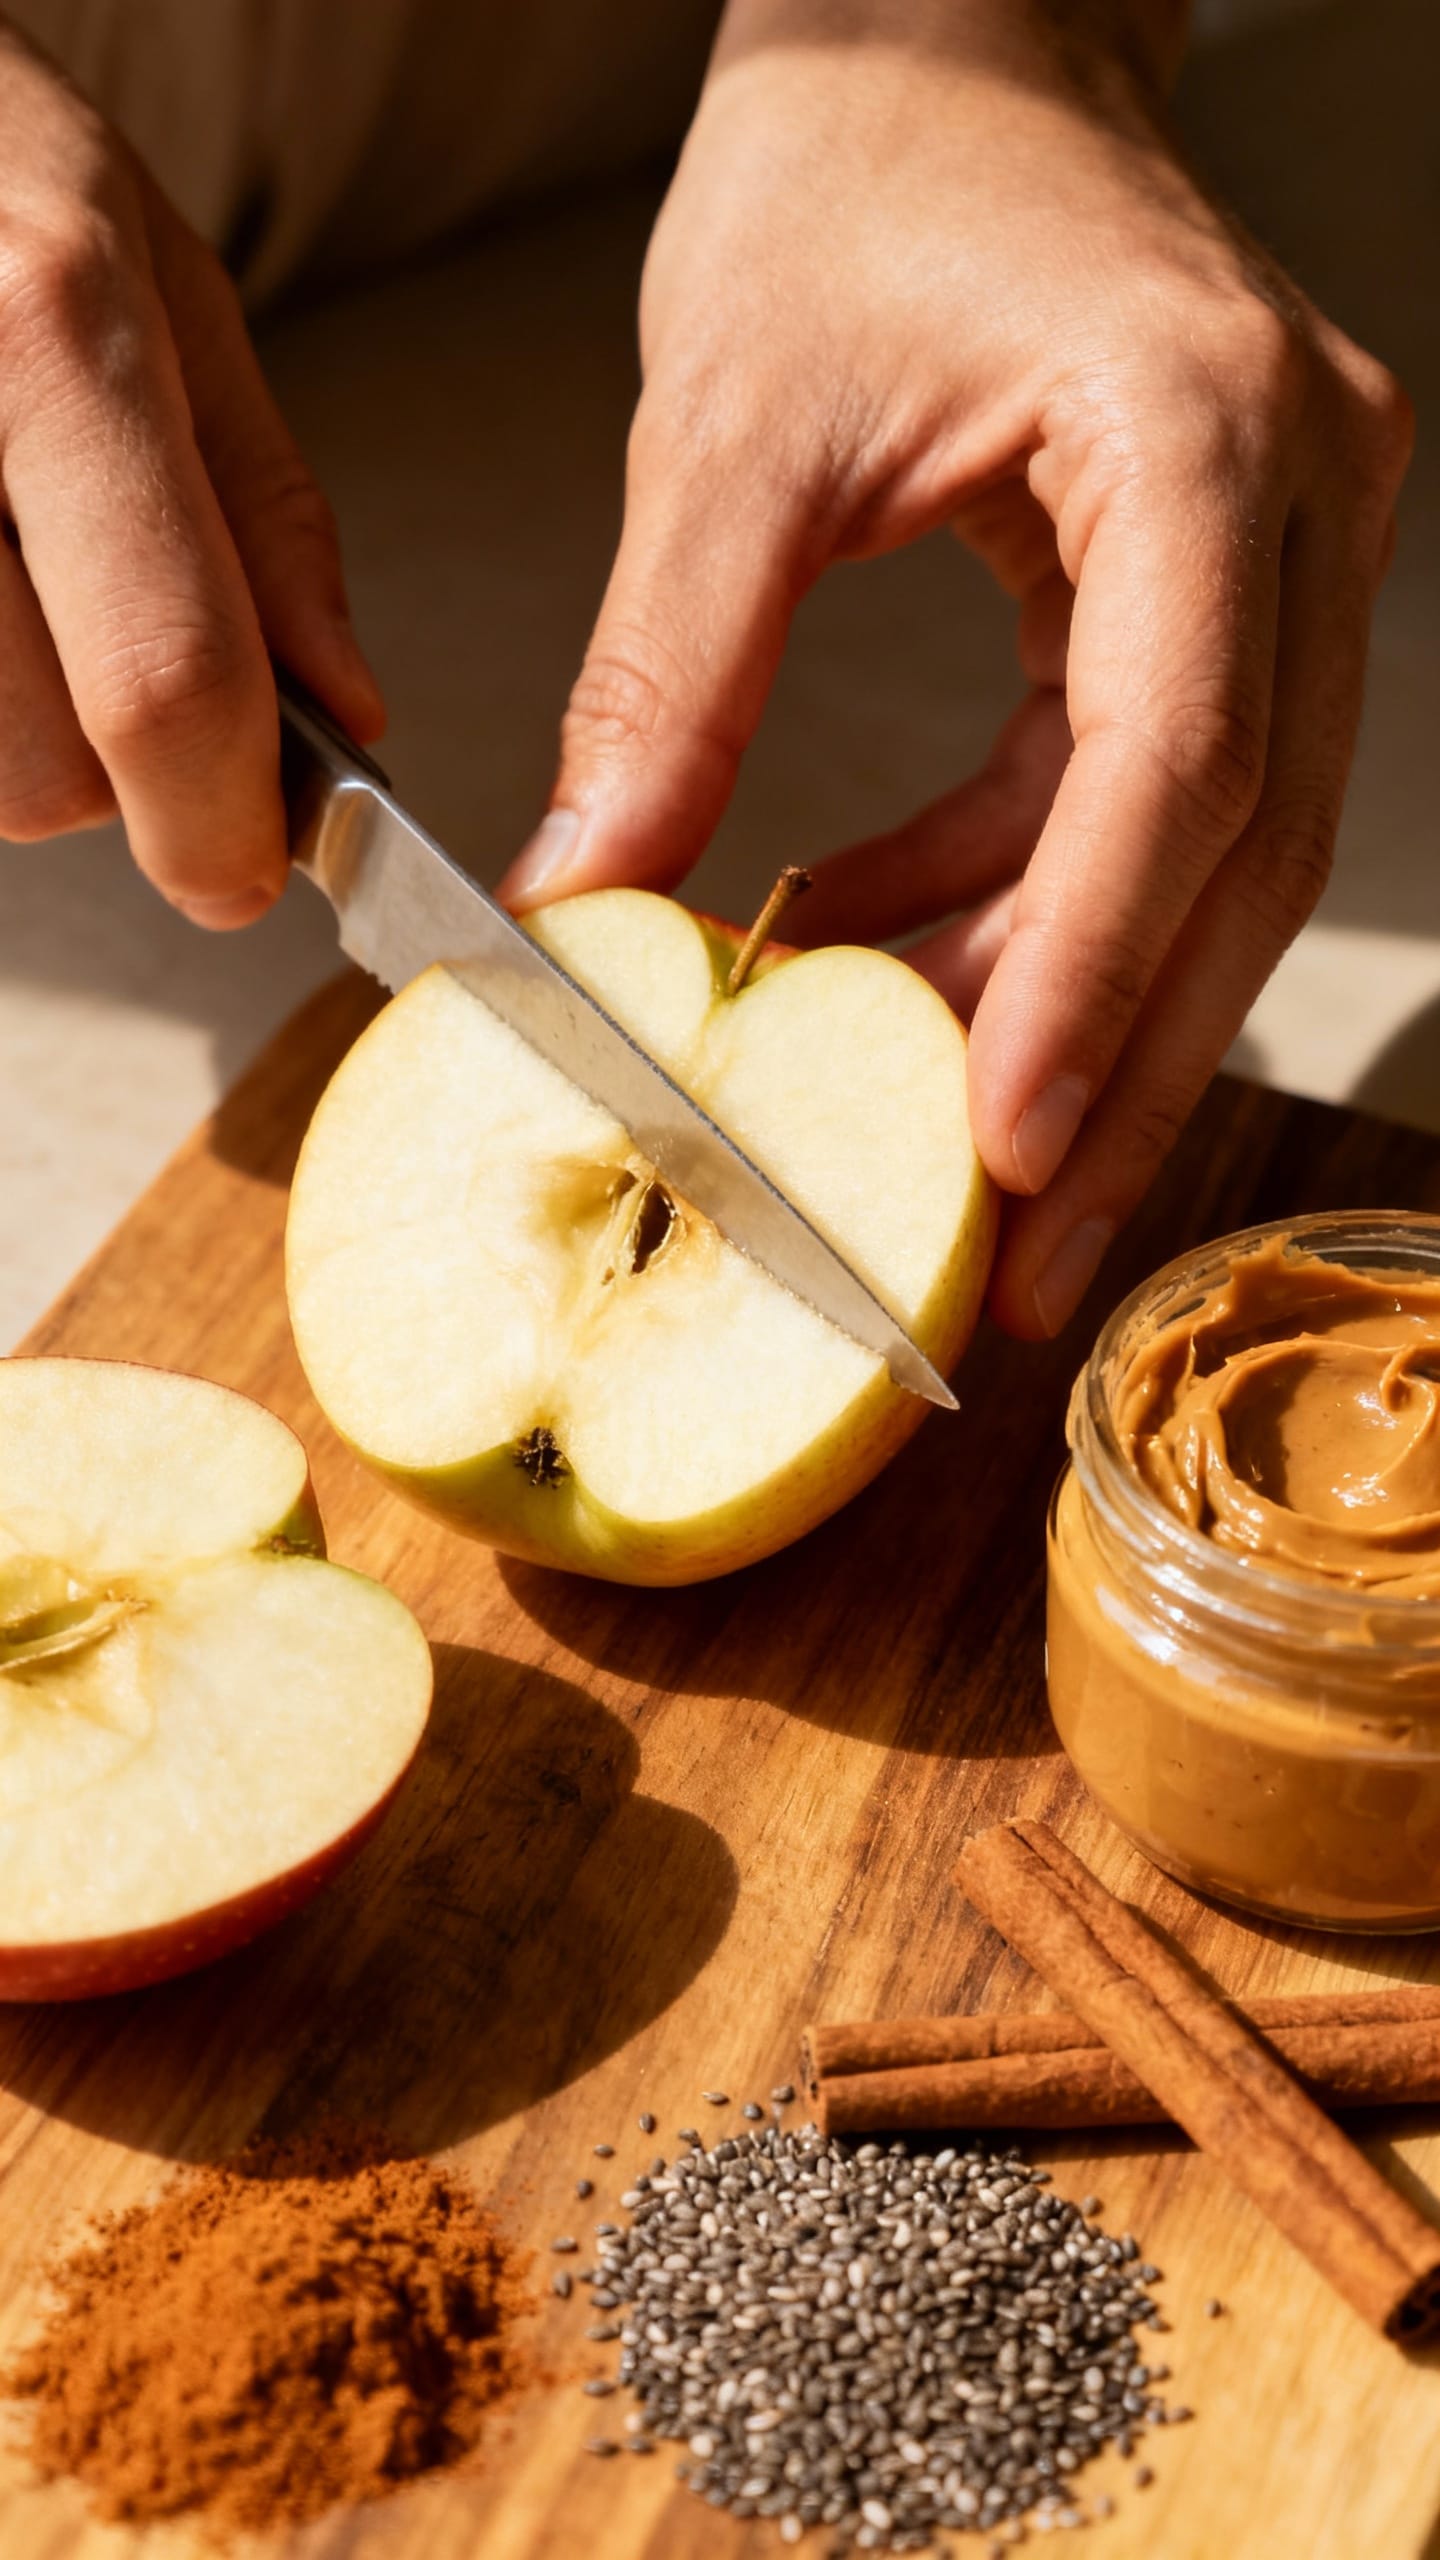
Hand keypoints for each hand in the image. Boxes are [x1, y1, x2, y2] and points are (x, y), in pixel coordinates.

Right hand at [0, 21, 380, 923]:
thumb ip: (263, 513)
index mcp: (48, 329)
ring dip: (12, 724)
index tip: (242, 870)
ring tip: (11, 572)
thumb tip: (343, 709)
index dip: (217, 818)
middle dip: (106, 761)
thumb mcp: (163, 285)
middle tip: (94, 625)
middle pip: (44, 770)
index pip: (162, 673)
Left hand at [499, 0, 1411, 1335]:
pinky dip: (1018, 893)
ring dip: (1064, 1007)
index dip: (1096, 971)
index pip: (1182, 760)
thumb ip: (671, 668)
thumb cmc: (855, 161)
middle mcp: (1300, 503)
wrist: (942, 35)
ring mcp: (1286, 550)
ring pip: (1212, 852)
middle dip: (1115, 1063)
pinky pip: (1139, 794)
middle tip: (1012, 1259)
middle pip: (1238, 851)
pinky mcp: (1223, 589)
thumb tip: (587, 906)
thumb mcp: (735, 418)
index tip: (1004, 1145)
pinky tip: (878, 947)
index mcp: (1204, 436)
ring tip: (933, 1160)